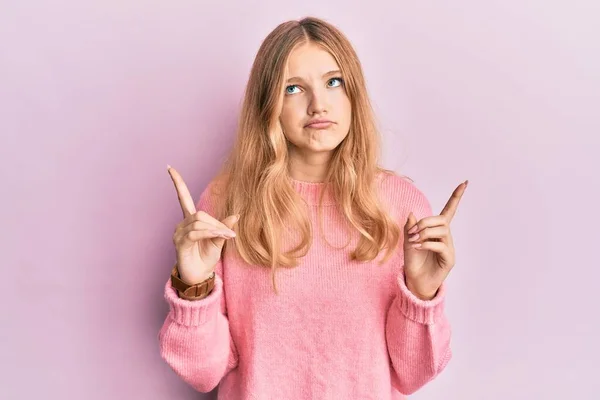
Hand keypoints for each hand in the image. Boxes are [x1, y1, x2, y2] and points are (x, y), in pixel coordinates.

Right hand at [168, 165, 238, 284]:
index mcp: (190, 221)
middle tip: (230, 234)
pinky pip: (195, 232)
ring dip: (216, 229)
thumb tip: (236, 215)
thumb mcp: (219, 240)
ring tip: (228, 237)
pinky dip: (210, 233)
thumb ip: (224, 227)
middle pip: (200, 214)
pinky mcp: (180, 243)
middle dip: (217, 223)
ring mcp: (178, 234)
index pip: (182, 198)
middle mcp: (182, 225)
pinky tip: (220, 237)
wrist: (199, 277)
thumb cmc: (207, 258)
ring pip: (199, 223)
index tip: (170, 168)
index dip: (177, 183)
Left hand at [403, 180, 468, 299]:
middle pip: (442, 220)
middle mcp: (446, 237)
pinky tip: (418, 247)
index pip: (449, 210)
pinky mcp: (449, 259)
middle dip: (425, 222)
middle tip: (412, 233)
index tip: (465, 182)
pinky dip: (428, 243)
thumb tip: (412, 213)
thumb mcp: (407, 241)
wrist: (415, 281)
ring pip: (442, 231)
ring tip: (414, 241)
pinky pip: (441, 245)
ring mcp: (449, 247)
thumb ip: (410, 227)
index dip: (456, 197)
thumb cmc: (413, 261)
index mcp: (437, 230)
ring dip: (425, 233)